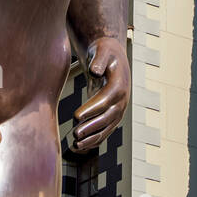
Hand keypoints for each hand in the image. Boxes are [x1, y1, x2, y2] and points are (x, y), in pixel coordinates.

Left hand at [72, 36, 130, 152]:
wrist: (112, 56)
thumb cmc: (104, 52)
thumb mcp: (102, 50)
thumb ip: (99, 60)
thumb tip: (94, 71)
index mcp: (119, 85)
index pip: (105, 100)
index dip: (92, 109)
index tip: (76, 116)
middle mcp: (122, 100)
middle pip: (107, 117)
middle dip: (91, 127)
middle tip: (75, 133)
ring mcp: (118, 109)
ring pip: (106, 128)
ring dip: (92, 138)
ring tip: (76, 145)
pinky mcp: (112, 115)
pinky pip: (104, 130)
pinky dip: (93, 139)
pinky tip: (80, 146)